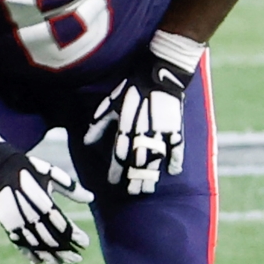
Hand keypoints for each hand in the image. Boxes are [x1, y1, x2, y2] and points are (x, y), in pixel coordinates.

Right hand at [0, 142, 93, 263]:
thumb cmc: (31, 170)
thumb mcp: (52, 173)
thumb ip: (71, 188)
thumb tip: (91, 198)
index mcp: (44, 203)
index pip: (63, 226)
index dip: (75, 236)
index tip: (85, 243)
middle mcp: (31, 216)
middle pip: (51, 240)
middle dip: (65, 252)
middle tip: (77, 260)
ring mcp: (18, 223)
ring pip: (36, 246)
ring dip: (49, 258)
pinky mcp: (8, 226)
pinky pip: (20, 244)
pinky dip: (29, 254)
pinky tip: (38, 262)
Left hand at [83, 45, 196, 194]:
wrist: (160, 72)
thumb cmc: (133, 87)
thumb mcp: (111, 103)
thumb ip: (99, 124)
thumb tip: (86, 141)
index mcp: (126, 127)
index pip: (119, 155)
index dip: (115, 171)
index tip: (112, 182)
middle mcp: (143, 133)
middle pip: (137, 164)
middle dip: (133, 180)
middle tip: (131, 191)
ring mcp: (161, 132)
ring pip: (155, 161)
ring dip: (151, 177)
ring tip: (146, 189)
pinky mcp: (176, 128)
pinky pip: (177, 148)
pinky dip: (176, 160)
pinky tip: (172, 172)